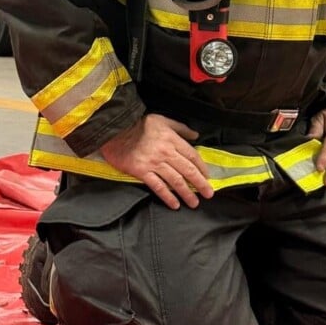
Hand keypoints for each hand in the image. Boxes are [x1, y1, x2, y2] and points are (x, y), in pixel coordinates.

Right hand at [99, 113, 213, 209]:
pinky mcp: (142, 172)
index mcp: (172, 139)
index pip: (192, 156)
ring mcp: (154, 163)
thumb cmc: (140, 124)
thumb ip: (181, 128)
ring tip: (194, 203)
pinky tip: (175, 205)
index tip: (208, 177)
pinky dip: (167, 197)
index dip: (202, 168)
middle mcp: (166, 152)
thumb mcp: (163, 120)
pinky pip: (158, 187)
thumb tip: (196, 135)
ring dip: (187, 193)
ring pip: (175, 181)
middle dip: (200, 184)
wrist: (116, 130)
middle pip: (188, 170)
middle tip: (209, 194)